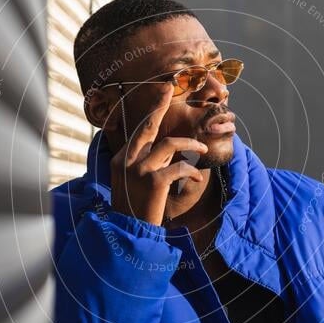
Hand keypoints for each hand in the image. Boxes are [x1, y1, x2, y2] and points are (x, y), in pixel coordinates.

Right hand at [109, 85, 207, 225]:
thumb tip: (166, 148)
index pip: (139, 131)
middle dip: (159, 105)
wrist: (130, 234)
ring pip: (169, 143)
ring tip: (203, 149)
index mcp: (120, 159)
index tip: (162, 95)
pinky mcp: (153, 182)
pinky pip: (179, 166)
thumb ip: (147, 163)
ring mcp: (138, 170)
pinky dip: (192, 170)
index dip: (153, 113)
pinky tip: (196, 178)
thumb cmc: (135, 210)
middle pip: (147, 126)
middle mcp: (126, 161)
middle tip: (170, 88)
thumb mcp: (134, 183)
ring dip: (191, 143)